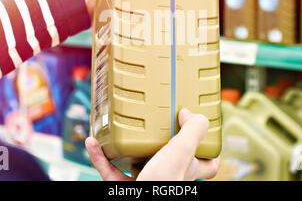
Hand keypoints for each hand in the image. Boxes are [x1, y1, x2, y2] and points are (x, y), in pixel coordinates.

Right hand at [85, 109, 219, 180]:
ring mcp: (146, 182)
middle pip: (170, 160)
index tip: (203, 134)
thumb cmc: (163, 185)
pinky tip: (92, 141)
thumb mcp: (183, 151)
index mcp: (186, 170)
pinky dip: (99, 156)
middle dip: (161, 142)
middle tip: (156, 124)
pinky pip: (109, 170)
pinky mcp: (124, 188)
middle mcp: (168, 176)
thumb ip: (193, 130)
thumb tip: (189, 113)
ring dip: (125, 146)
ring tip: (121, 129)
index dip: (209, 152)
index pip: (208, 166)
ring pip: (136, 163)